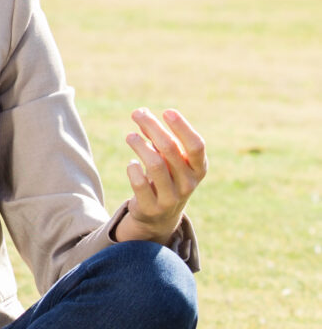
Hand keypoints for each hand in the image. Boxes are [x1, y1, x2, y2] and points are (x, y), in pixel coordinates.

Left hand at [117, 109, 206, 245]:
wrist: (160, 216)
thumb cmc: (167, 176)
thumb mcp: (169, 158)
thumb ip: (157, 137)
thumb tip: (141, 114)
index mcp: (199, 169)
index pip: (196, 145)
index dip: (183, 127)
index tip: (167, 112)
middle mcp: (188, 184)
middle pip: (170, 149)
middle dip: (152, 127)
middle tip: (137, 113)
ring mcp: (171, 198)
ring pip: (154, 164)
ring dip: (139, 145)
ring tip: (130, 136)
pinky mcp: (151, 208)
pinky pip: (140, 184)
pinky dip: (133, 169)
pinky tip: (132, 164)